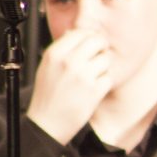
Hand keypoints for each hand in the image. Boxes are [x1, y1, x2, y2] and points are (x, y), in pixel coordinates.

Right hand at [26, 28, 111, 144]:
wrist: (47, 123)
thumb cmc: (48, 95)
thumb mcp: (47, 67)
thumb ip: (62, 49)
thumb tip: (75, 32)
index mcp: (55, 53)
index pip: (82, 32)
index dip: (90, 38)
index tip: (90, 46)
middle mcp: (69, 61)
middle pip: (98, 41)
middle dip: (101, 49)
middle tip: (97, 59)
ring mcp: (83, 76)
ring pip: (106, 59)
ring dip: (103, 67)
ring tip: (92, 77)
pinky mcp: (95, 90)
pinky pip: (109, 77)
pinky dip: (104, 83)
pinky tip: (93, 90)